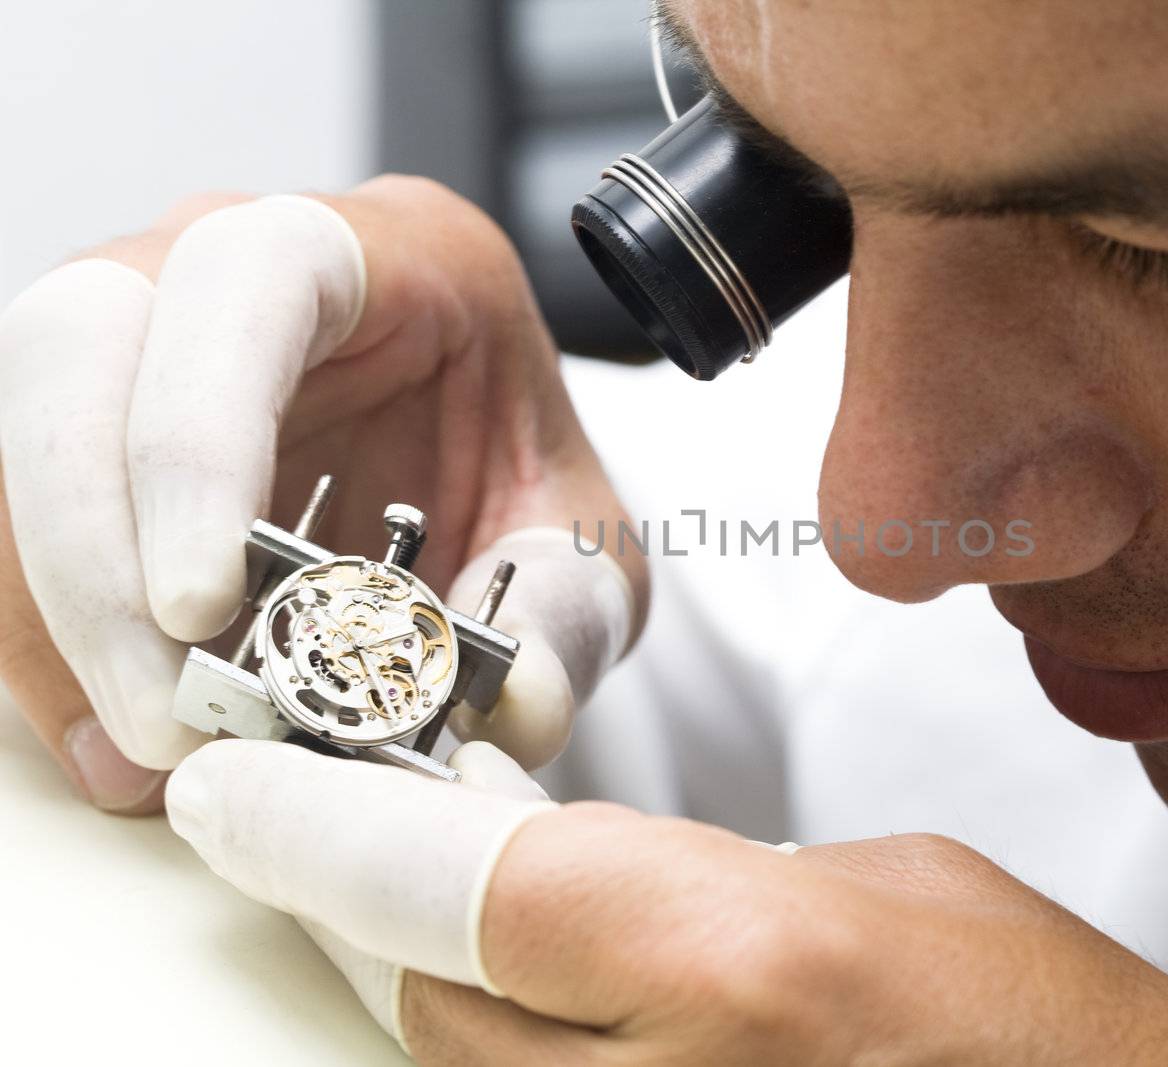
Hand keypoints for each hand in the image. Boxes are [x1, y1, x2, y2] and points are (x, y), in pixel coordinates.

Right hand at [0, 178, 646, 811]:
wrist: (476, 466)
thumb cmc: (521, 469)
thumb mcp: (581, 539)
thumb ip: (566, 614)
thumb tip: (518, 710)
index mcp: (384, 251)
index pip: (246, 275)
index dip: (198, 432)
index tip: (200, 604)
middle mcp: (234, 265)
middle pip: (78, 343)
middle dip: (93, 546)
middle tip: (161, 711)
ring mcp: (147, 332)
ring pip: (20, 427)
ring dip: (56, 604)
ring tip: (134, 751)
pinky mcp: (96, 421)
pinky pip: (21, 504)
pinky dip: (48, 626)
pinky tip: (109, 729)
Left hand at [168, 740, 1167, 1065]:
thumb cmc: (1043, 1025)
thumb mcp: (863, 879)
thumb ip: (681, 870)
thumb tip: (553, 866)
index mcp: (730, 966)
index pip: (443, 881)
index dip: (317, 823)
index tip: (237, 787)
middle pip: (420, 986)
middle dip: (384, 886)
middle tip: (389, 801)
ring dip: (438, 975)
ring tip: (481, 897)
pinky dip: (502, 1043)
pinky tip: (543, 994)